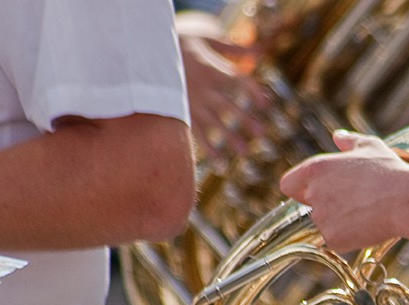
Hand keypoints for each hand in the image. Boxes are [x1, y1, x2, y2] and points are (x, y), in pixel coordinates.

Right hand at [177, 12, 269, 158]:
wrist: (142, 50)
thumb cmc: (178, 42)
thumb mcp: (206, 39)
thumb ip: (234, 48)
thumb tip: (260, 50)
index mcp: (211, 69)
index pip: (238, 81)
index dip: (253, 91)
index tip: (266, 102)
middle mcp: (203, 88)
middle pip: (228, 106)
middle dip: (245, 119)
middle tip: (262, 133)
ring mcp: (191, 102)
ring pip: (213, 123)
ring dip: (229, 138)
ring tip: (244, 152)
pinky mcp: (181, 112)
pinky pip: (195, 132)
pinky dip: (208, 148)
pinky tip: (220, 162)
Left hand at [279, 130, 408, 252]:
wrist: (407, 200)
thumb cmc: (390, 171)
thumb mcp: (371, 146)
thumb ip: (349, 141)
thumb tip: (337, 136)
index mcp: (315, 168)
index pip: (288, 184)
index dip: (301, 188)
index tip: (320, 190)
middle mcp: (313, 193)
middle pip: (307, 206)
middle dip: (325, 206)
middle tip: (354, 202)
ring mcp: (321, 218)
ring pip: (323, 225)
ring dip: (338, 222)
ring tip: (366, 212)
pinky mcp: (332, 239)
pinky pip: (335, 242)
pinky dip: (348, 239)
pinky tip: (368, 226)